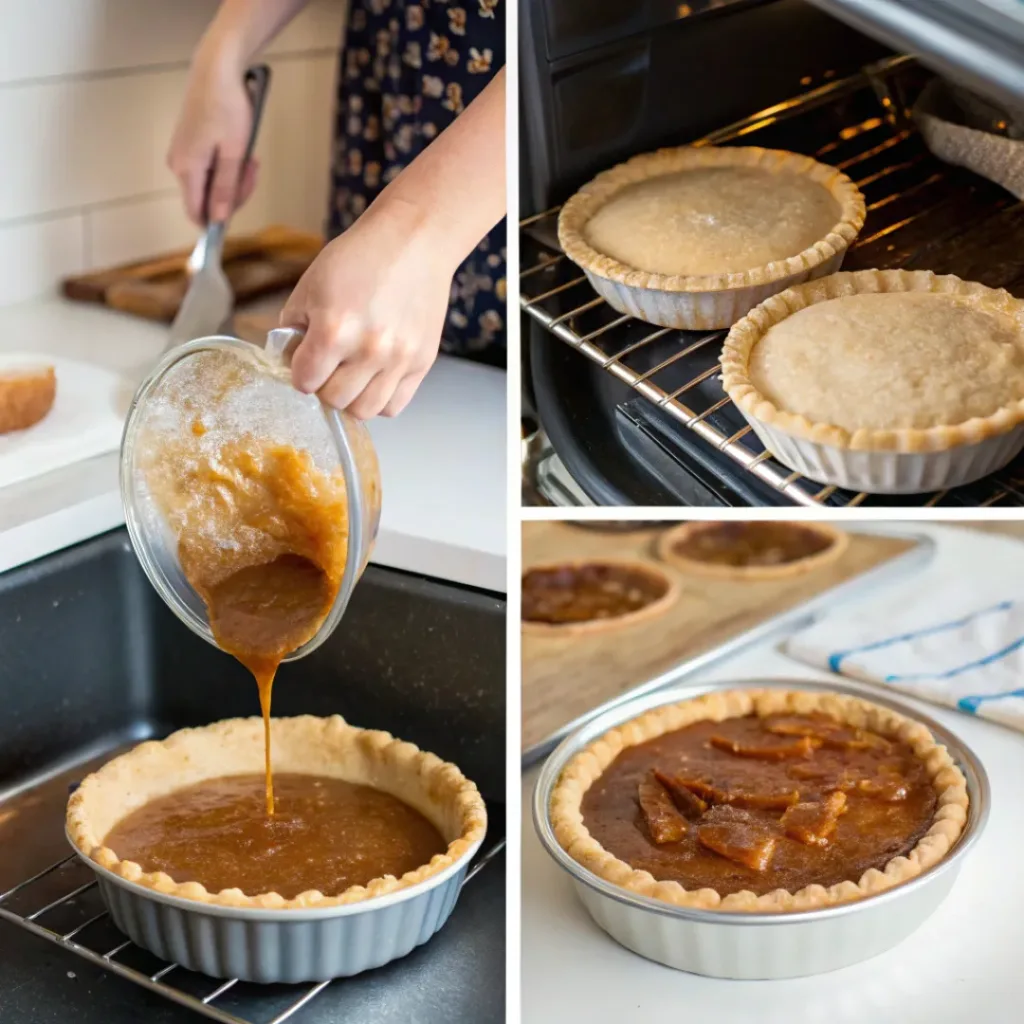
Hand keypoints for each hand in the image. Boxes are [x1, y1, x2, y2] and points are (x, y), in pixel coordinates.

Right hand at [167, 48, 257, 224]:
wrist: (216, 70)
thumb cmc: (227, 106)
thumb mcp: (234, 153)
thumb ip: (225, 188)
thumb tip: (218, 220)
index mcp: (187, 169)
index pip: (197, 214)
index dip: (218, 220)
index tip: (239, 210)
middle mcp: (178, 165)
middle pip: (207, 200)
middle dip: (235, 192)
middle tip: (252, 170)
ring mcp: (182, 154)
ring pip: (211, 184)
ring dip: (235, 177)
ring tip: (249, 158)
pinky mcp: (189, 145)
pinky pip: (210, 169)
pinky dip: (227, 165)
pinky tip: (240, 151)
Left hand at [280, 197, 457, 418]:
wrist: (413, 241)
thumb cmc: (360, 257)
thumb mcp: (311, 285)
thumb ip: (295, 328)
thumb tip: (291, 361)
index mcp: (334, 330)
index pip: (304, 382)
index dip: (300, 372)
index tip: (305, 360)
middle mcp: (369, 350)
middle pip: (335, 401)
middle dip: (324, 386)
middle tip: (329, 366)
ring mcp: (399, 359)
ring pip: (366, 411)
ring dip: (352, 398)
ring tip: (352, 376)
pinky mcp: (422, 362)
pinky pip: (395, 405)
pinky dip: (380, 398)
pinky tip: (374, 378)